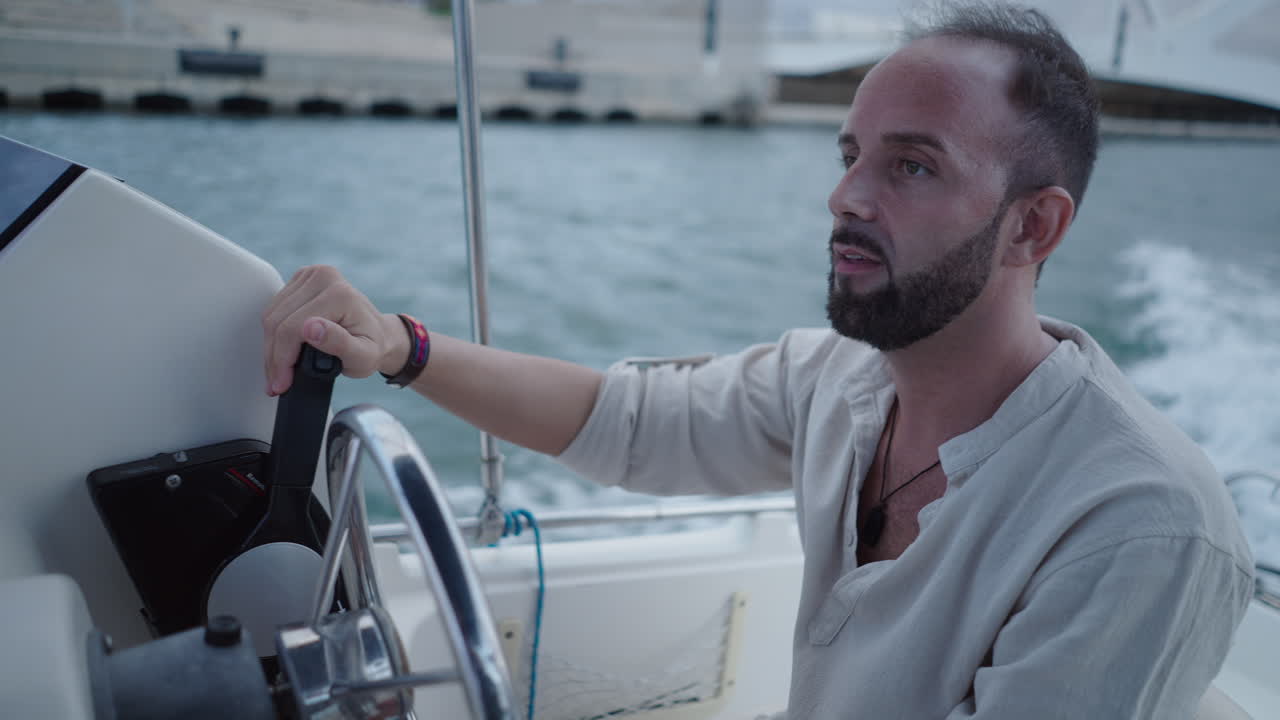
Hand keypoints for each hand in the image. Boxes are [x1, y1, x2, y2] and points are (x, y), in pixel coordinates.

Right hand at [262, 265, 406, 394]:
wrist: (379, 335)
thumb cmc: (373, 347)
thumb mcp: (364, 356)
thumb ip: (339, 343)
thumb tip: (310, 328)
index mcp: (339, 294)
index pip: (293, 327)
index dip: (283, 359)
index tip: (282, 383)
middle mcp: (323, 277)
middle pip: (278, 321)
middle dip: (274, 357)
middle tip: (278, 383)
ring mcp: (310, 274)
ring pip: (272, 315)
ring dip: (271, 347)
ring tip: (280, 372)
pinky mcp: (300, 280)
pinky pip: (275, 309)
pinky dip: (274, 334)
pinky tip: (282, 353)